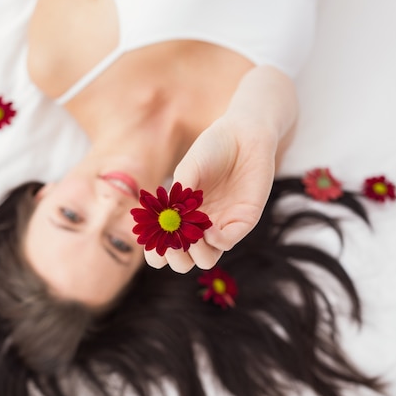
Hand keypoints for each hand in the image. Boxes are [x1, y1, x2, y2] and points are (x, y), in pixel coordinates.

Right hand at [144, 117, 278, 272]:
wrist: (243, 135)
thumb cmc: (212, 149)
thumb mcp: (188, 169)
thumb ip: (178, 195)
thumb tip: (167, 222)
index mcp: (181, 216)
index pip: (165, 248)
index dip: (156, 255)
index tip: (152, 248)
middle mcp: (200, 226)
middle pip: (185, 261)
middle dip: (175, 259)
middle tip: (172, 245)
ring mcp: (222, 226)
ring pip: (206, 260)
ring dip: (195, 255)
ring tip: (190, 237)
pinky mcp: (243, 220)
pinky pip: (227, 242)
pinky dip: (215, 241)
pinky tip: (209, 229)